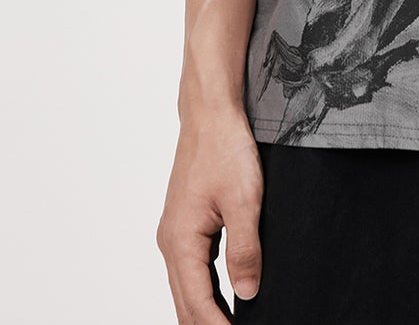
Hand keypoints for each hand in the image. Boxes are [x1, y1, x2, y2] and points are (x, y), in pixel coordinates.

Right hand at [156, 106, 263, 321]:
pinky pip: (191, 271)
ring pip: (187, 289)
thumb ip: (244, 250)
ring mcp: (175, 234)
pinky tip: (224, 300)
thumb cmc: (225, 148)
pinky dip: (206, 291)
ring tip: (232, 323)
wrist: (211, 114)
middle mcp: (171, 242)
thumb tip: (246, 293)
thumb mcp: (244, 200)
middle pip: (186, 303)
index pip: (197, 303)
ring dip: (206, 311)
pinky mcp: (185, 225)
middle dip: (208, 324)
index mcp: (180, 241)